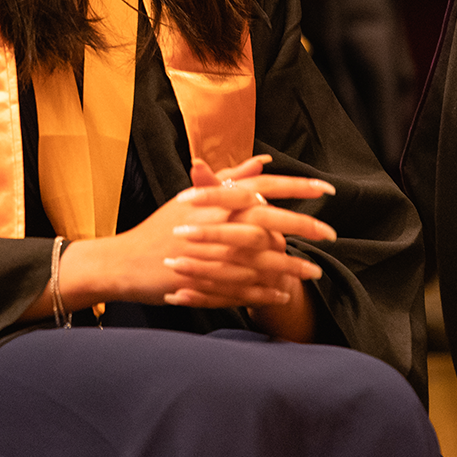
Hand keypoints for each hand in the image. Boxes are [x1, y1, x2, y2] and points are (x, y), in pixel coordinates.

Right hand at [59, 155, 334, 313]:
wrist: (124, 262)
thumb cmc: (158, 230)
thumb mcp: (190, 199)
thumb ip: (228, 180)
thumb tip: (261, 162)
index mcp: (214, 199)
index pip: (263, 186)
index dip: (297, 186)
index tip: (326, 189)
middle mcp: (216, 222)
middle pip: (271, 221)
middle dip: (305, 226)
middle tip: (331, 234)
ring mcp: (214, 254)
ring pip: (265, 259)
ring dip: (293, 266)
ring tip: (314, 273)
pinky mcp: (210, 283)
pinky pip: (249, 288)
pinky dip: (269, 292)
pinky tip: (283, 295)